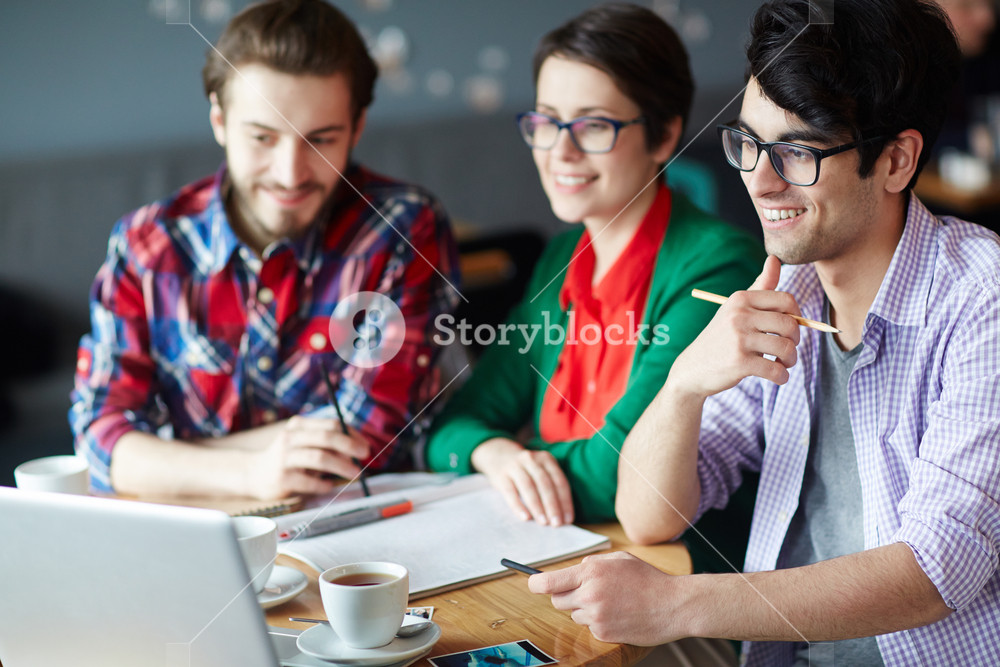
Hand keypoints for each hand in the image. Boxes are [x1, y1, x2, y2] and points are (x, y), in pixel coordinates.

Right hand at [246, 416, 370, 498]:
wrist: (252, 474)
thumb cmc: (286, 458)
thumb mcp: (303, 443)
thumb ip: (326, 444)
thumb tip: (356, 449)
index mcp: (299, 425)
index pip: (331, 424)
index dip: (352, 434)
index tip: (365, 445)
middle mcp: (291, 438)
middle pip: (327, 438)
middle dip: (350, 446)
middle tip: (364, 456)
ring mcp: (284, 458)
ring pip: (320, 458)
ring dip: (342, 466)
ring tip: (354, 473)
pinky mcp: (282, 478)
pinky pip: (310, 481)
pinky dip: (324, 484)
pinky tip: (329, 486)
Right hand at [471, 438, 573, 525]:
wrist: (499, 455)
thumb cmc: (526, 469)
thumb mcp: (541, 469)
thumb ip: (551, 485)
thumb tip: (562, 515)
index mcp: (546, 459)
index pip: (559, 481)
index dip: (565, 501)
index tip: (568, 519)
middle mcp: (531, 460)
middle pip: (545, 484)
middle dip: (552, 505)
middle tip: (557, 524)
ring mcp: (515, 466)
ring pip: (529, 487)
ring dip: (537, 507)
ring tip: (543, 523)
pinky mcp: (501, 476)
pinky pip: (510, 492)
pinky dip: (518, 506)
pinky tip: (525, 517)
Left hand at [528, 551, 681, 644]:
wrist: (673, 605)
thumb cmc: (649, 580)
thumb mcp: (620, 560)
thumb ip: (593, 564)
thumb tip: (574, 571)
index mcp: (591, 572)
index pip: (549, 582)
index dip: (535, 584)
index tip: (532, 585)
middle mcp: (590, 593)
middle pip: (558, 601)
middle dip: (566, 597)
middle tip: (585, 594)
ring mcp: (596, 615)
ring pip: (574, 615)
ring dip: (585, 610)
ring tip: (611, 604)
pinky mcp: (603, 633)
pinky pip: (590, 628)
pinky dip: (599, 623)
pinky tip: (618, 616)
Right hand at [670, 255, 801, 398]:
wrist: (693, 368)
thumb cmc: (721, 337)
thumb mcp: (736, 308)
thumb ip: (760, 286)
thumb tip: (774, 258)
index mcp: (740, 299)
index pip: (786, 300)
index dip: (797, 316)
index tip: (790, 329)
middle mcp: (739, 315)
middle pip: (790, 324)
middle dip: (796, 340)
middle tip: (788, 350)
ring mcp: (739, 339)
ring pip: (786, 348)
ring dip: (791, 360)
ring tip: (784, 364)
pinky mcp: (739, 363)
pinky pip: (775, 370)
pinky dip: (782, 377)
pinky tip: (777, 377)